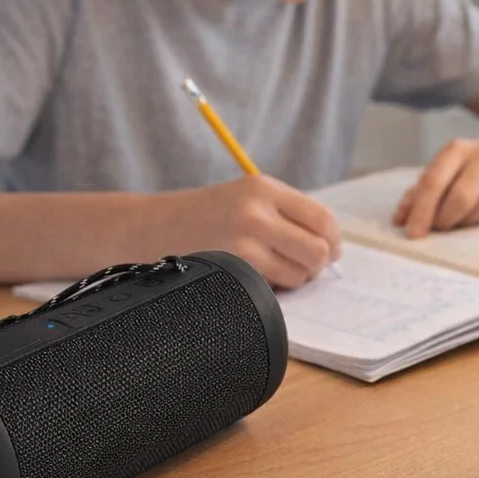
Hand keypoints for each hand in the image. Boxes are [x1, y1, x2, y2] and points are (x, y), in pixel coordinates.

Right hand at [163, 174, 340, 289]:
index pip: (322, 218)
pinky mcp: (232, 269)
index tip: (330, 251)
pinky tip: (249, 278)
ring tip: (268, 271)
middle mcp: (256, 211)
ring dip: (292, 279)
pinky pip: (274, 289)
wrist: (145, 227)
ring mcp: (244, 242)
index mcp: (263, 187)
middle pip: (318, 249)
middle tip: (301, 268)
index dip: (333, 240)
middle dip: (316, 264)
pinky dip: (270, 290)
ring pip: (300, 274)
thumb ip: (284, 214)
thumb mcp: (242, 198)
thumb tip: (330, 246)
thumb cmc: (199, 217)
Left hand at [391, 138, 478, 236]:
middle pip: (461, 197)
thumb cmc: (469, 171)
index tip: (413, 234)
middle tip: (442, 228)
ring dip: (470, 224)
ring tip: (464, 222)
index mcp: (457, 149)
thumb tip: (399, 220)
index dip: (421, 210)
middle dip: (446, 220)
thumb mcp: (443, 174)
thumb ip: (418, 195)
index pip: (433, 181)